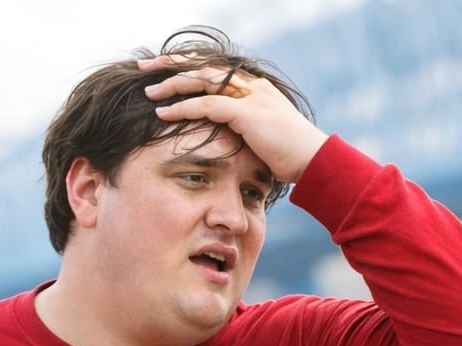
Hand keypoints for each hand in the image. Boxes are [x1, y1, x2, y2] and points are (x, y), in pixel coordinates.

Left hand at [140, 58, 329, 182]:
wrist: (316, 163)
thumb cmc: (291, 156)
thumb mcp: (263, 135)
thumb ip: (242, 128)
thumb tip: (223, 135)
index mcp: (255, 87)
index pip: (214, 68)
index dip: (187, 66)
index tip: (164, 69)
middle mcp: (251, 85)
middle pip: (204, 65)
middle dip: (172, 65)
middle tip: (145, 68)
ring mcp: (251, 97)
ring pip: (202, 80)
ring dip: (172, 85)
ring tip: (149, 92)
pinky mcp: (248, 113)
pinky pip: (206, 105)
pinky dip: (182, 108)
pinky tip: (163, 114)